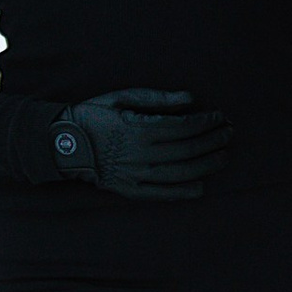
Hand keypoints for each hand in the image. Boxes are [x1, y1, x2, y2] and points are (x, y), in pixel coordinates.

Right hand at [47, 87, 230, 200]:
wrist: (63, 143)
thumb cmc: (94, 115)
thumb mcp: (122, 97)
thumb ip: (158, 99)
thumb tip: (189, 99)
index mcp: (139, 128)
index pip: (183, 126)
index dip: (206, 122)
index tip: (220, 117)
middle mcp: (141, 154)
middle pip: (187, 149)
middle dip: (212, 141)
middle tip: (228, 134)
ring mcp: (136, 175)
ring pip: (180, 172)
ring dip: (206, 165)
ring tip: (223, 156)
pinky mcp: (130, 190)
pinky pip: (163, 194)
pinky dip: (184, 192)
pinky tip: (201, 186)